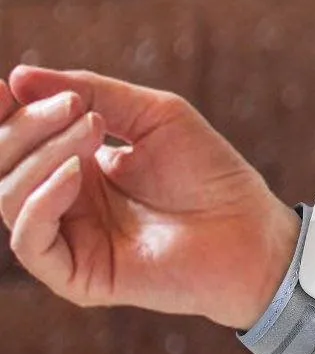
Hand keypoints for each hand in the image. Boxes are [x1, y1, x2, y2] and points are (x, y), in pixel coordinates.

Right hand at [0, 65, 298, 329]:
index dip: (4, 114)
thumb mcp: (153, 115)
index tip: (6, 86)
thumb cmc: (210, 172)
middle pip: (3, 165)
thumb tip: (16, 76)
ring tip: (89, 130)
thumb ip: (92, 92)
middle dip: (26, 126)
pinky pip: (29, 241)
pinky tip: (77, 172)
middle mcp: (62, 203)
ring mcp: (67, 241)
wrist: (251, 228)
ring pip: (8, 196)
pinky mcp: (77, 276)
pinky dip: (42, 200)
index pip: (15, 140)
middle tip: (71, 106)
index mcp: (74, 167)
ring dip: (40, 155)